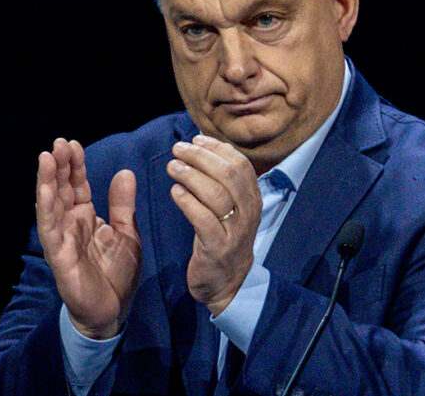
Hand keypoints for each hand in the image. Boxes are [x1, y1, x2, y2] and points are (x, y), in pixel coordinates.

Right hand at [36, 138, 140, 338]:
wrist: (114, 310)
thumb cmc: (117, 273)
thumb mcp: (127, 232)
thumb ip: (123, 205)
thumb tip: (124, 172)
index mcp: (85, 217)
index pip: (76, 185)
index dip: (74, 165)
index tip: (73, 144)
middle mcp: (70, 224)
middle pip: (61, 189)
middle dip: (59, 165)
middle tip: (59, 142)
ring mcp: (61, 238)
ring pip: (50, 204)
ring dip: (47, 180)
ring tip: (47, 156)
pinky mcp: (58, 254)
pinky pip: (50, 227)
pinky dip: (47, 206)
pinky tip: (46, 189)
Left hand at [166, 134, 261, 315]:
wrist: (227, 284)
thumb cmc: (223, 239)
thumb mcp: (230, 209)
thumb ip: (220, 181)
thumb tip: (201, 146)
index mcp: (252, 198)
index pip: (240, 164)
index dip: (217, 149)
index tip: (195, 139)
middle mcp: (248, 212)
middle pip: (229, 175)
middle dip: (201, 157)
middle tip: (179, 149)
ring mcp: (235, 231)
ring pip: (216, 194)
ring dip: (191, 175)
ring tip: (172, 167)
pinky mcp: (217, 248)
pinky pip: (203, 219)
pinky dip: (188, 202)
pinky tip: (175, 192)